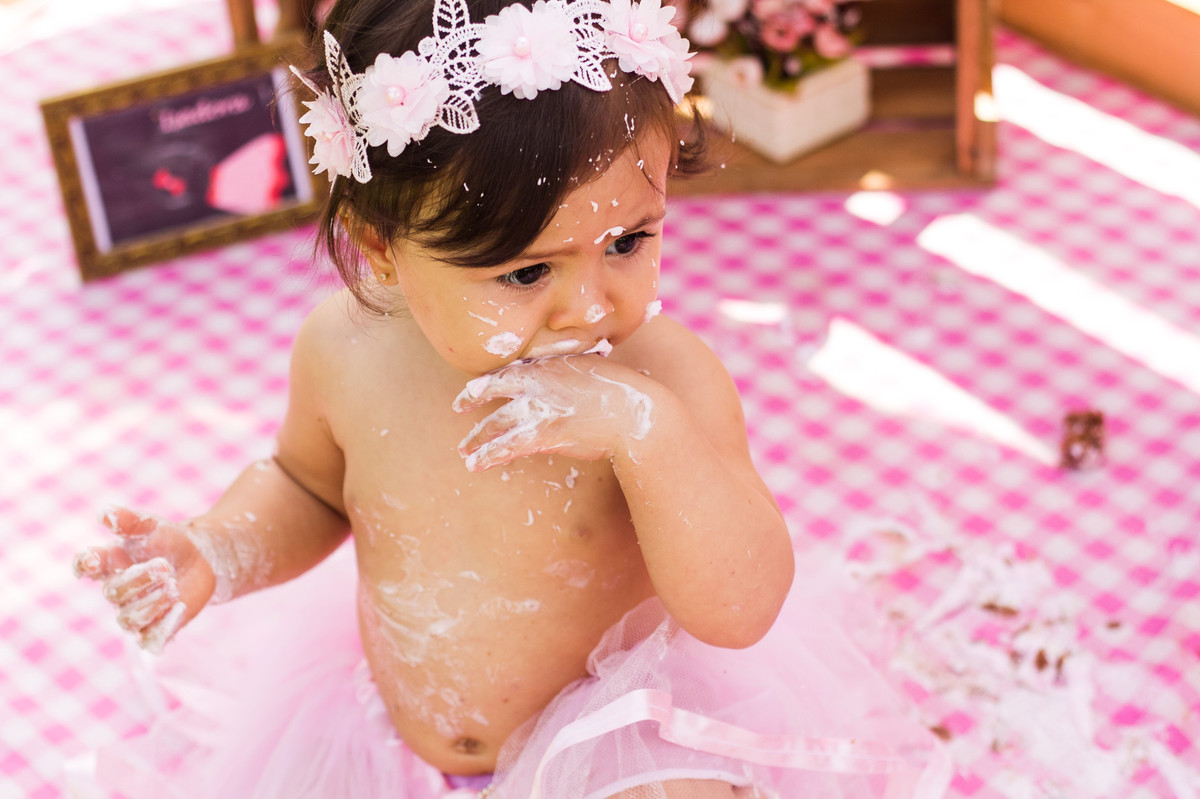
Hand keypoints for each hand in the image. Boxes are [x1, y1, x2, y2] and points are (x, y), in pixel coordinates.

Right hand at [72, 506, 215, 653]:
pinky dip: (163, 626)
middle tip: (165, 566)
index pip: (85, 565)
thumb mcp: (152, 526)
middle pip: (114, 593)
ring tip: (173, 585)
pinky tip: (179, 608)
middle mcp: (117, 590)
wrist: (202, 559)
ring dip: (151, 602)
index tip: (94, 560)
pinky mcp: (155, 628)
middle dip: (139, 579)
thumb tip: (104, 513)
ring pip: (129, 619)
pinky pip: (150, 639)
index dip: (85, 565)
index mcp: (109, 562)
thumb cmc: (169, 541)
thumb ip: (128, 520)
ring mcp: (134, 611)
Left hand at [452, 355, 657, 471]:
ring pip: (497, 425)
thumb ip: (564, 372)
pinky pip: (508, 445)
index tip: (469, 391)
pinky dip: (490, 454)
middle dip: (472, 406)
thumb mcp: (587, 369)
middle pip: (494, 394)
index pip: (504, 372)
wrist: (635, 414)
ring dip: (478, 440)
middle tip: (459, 415)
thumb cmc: (619, 392)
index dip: (483, 384)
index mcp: (547, 367)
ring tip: (466, 453)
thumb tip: (553, 381)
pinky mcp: (546, 434)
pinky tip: (478, 463)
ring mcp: (540, 410)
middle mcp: (538, 385)